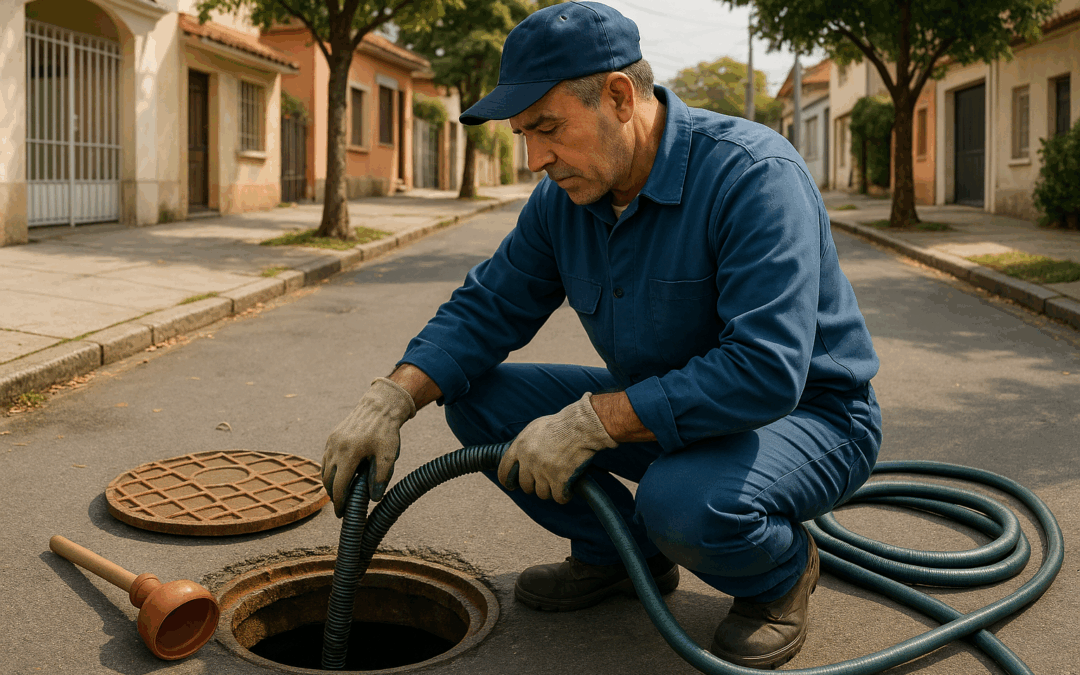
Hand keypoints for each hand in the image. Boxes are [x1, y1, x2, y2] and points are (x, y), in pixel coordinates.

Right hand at [322, 377, 415, 514]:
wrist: (380, 405)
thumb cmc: (386, 430)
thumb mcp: (388, 454)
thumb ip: (381, 477)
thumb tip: (374, 498)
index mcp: (349, 454)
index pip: (339, 486)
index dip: (339, 502)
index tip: (341, 514)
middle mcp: (336, 448)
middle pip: (328, 480)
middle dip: (333, 495)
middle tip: (342, 506)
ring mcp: (332, 442)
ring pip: (324, 470)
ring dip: (330, 484)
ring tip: (340, 494)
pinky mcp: (332, 437)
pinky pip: (325, 459)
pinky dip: (329, 471)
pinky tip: (339, 476)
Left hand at [497, 393, 617, 503]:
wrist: (581, 426)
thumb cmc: (560, 424)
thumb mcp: (534, 428)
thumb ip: (523, 443)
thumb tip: (518, 456)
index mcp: (520, 447)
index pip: (504, 471)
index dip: (507, 481)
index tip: (512, 485)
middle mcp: (529, 461)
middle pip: (525, 485)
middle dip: (534, 485)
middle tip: (545, 480)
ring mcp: (543, 471)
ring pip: (542, 493)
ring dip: (550, 490)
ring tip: (559, 482)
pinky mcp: (559, 479)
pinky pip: (558, 497)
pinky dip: (564, 495)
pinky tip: (568, 489)